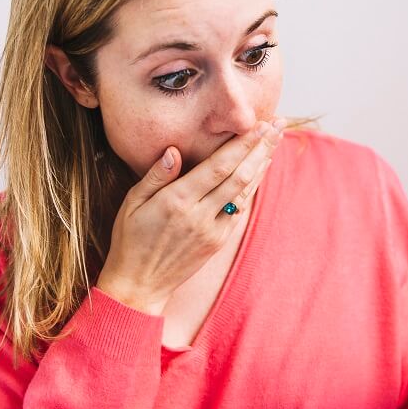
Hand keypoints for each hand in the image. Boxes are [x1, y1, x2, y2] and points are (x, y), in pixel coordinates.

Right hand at [96, 118, 284, 313]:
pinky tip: (259, 170)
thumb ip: (156, 176)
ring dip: (262, 165)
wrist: (140, 283)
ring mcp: (212, 230)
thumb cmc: (130, 239)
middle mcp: (199, 215)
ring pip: (245, 192)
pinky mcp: (218, 241)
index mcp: (176, 201)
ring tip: (275, 142)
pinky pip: (240, 209)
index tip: (259, 125)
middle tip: (278, 125)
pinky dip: (252, 187)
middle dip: (261, 148)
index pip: (218, 167)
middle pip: (239, 176)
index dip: (242, 145)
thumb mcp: (132, 203)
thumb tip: (174, 151)